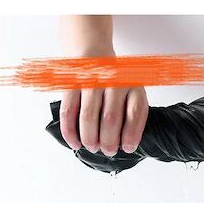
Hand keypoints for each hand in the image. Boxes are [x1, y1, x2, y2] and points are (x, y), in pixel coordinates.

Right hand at [58, 16, 148, 155]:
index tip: (127, 148)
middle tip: (108, 151)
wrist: (92, 51)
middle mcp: (113, 81)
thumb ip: (133, 113)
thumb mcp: (132, 91)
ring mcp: (90, 81)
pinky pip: (68, 111)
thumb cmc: (116, 80)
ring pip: (88, 116)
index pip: (135, 113)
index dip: (131, 135)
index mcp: (132, 84)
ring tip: (92, 148)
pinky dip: (69, 131)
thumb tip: (127, 144)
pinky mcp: (71, 84)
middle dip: (108, 141)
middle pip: (111, 118)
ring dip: (89, 138)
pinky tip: (74, 143)